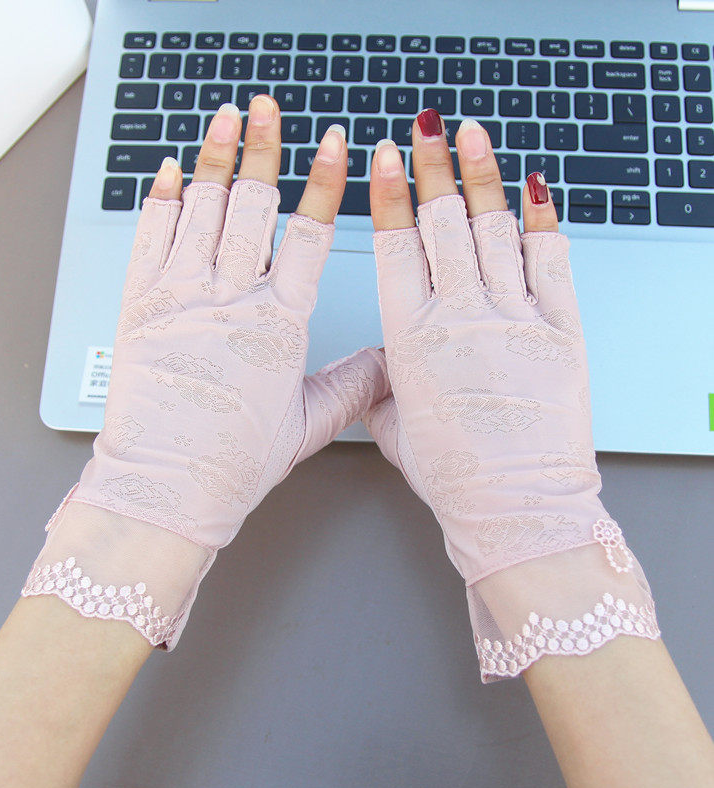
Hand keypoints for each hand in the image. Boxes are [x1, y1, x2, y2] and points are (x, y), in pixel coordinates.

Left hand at [23, 97, 388, 648]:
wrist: (166, 486)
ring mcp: (181, 296)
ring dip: (215, 155)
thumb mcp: (307, 425)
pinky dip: (163, 198)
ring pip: (201, 208)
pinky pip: (151, 236)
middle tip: (268, 109)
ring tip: (225, 117)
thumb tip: (391, 362)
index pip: (310, 235)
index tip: (335, 147)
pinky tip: (173, 171)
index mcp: (278, 323)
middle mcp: (230, 299)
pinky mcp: (141, 305)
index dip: (325, 183)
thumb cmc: (233, 462)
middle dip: (263, 147)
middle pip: (252, 204)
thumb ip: (354, 385)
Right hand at [364, 114, 656, 679]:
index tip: (383, 159)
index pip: (395, 247)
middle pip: (442, 223)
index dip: (389, 195)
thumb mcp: (395, 430)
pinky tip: (532, 187)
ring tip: (471, 135)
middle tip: (424, 128)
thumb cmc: (455, 478)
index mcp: (410, 339)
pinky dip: (540, 219)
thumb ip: (381, 389)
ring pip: (492, 229)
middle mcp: (459, 318)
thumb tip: (378, 371)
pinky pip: (550, 259)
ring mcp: (513, 318)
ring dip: (480, 176)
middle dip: (430, 166)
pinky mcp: (560, 329)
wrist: (517, 508)